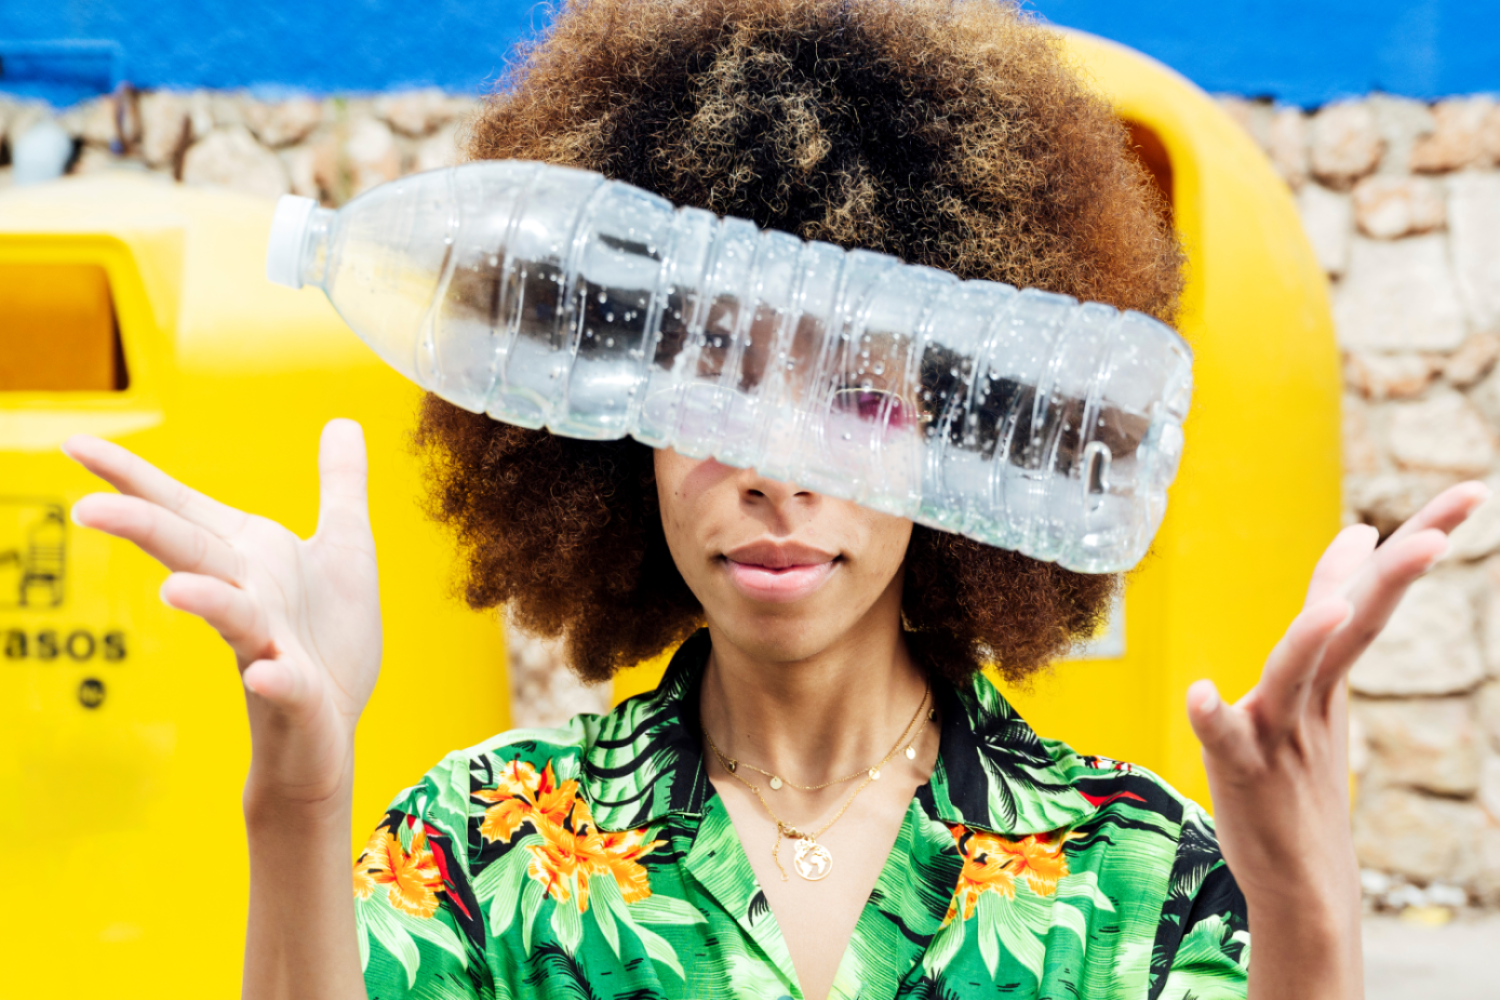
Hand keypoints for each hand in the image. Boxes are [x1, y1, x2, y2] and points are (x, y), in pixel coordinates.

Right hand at [65, 420, 381, 810]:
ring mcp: (266, 646)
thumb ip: (341, 486)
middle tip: (87, 508)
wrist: (330, 727)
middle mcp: (247, 596)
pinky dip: (275, 679)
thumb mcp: (346, 548)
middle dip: (144, 530)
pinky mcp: (296, 692)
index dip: (132, 479)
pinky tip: (266, 675)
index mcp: (250, 558)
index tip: (76, 443)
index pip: (182, 510)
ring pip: (231, 618)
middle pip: (191, 555)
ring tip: (175, 592)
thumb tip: (343, 422)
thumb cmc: (329, 638)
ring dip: (206, 602)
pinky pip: (283, 685)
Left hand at [1186, 481, 1488, 997]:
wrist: (1301, 883)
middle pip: (1354, 623)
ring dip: (1309, 640)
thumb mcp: (1317, 691)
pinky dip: (1213, 716)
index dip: (1415, 544)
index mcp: (1327, 675)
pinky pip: (1225, 739)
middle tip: (1442, 533)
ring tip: (1329, 608)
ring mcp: (1278, 732)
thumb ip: (1326, 623)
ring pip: (1294, 675)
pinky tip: (1200, 694)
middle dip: (1396, 576)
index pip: (1373, 597)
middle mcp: (1308, 696)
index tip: (1468, 493)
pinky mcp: (1242, 770)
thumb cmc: (1299, 777)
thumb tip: (1353, 551)